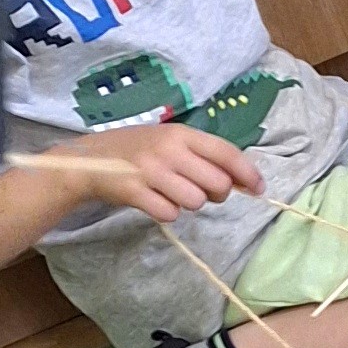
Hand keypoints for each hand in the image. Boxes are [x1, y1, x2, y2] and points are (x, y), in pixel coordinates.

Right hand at [52, 121, 261, 223]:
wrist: (87, 160)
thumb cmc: (136, 150)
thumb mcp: (169, 142)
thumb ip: (203, 156)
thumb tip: (243, 181)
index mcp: (181, 134)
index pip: (226, 153)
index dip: (247, 173)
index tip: (259, 188)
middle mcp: (168, 149)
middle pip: (217, 184)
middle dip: (216, 194)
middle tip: (199, 191)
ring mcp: (150, 171)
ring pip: (196, 202)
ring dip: (189, 204)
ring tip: (171, 193)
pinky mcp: (134, 192)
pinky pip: (169, 213)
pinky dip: (166, 212)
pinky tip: (154, 200)